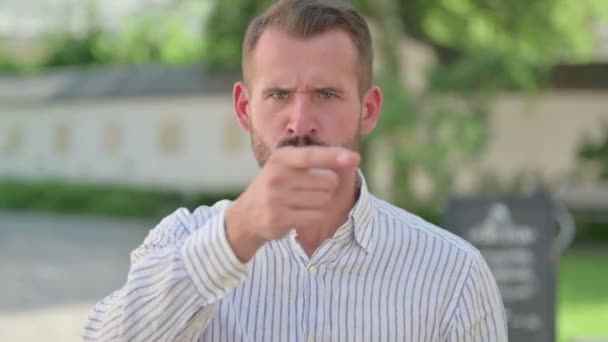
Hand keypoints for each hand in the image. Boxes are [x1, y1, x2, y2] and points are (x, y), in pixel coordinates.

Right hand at [225, 146, 359, 261]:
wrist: (246, 216)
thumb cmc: (276, 186)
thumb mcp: (287, 166)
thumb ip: (316, 159)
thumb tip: (353, 159)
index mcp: (280, 158)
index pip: (311, 156)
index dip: (335, 156)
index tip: (356, 159)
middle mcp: (277, 176)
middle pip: (327, 181)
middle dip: (327, 187)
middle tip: (308, 191)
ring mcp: (277, 198)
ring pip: (324, 200)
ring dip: (321, 203)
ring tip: (301, 203)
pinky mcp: (280, 218)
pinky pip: (317, 216)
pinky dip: (315, 216)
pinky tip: (300, 215)